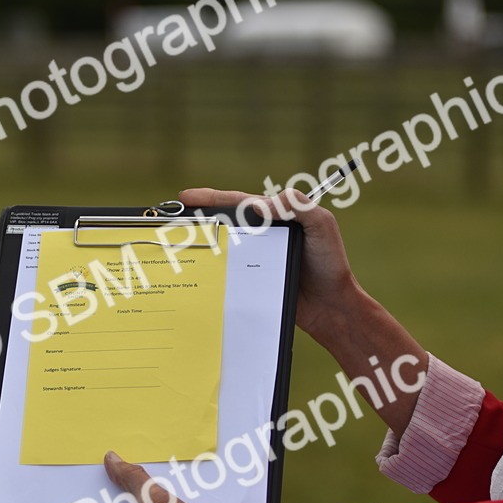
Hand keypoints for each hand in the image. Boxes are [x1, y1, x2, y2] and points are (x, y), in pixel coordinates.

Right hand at [178, 187, 359, 344]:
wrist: (331, 306)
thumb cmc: (329, 263)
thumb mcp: (321, 226)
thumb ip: (298, 207)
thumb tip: (262, 204)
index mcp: (278, 217)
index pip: (239, 202)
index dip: (212, 198)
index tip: (186, 196)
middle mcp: (264, 234)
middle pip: (224, 221)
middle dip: (196, 217)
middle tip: (170, 218)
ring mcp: (256, 257)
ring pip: (222, 245)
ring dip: (199, 242)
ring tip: (174, 241)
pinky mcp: (253, 279)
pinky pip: (228, 270)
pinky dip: (210, 268)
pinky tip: (194, 270)